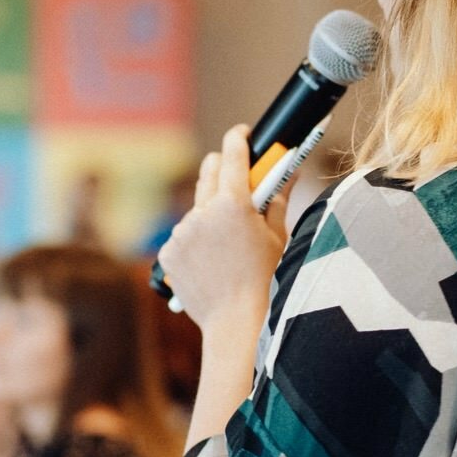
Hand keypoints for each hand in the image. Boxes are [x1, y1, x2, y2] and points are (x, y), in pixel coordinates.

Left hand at [157, 125, 292, 336]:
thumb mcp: (277, 236)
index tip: (243, 133)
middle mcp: (202, 213)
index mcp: (233, 204)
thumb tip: (288, 171)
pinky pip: (183, 235)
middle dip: (223, 166)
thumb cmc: (266, 281)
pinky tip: (211, 260)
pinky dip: (196, 240)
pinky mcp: (168, 253)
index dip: (239, 138)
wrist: (238, 323)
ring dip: (211, 211)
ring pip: (197, 207)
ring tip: (228, 239)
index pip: (233, 154)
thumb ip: (277, 198)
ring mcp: (181, 233)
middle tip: (239, 175)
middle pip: (209, 170)